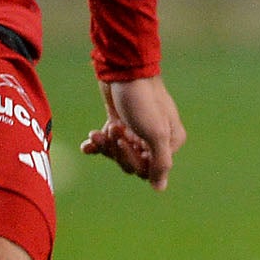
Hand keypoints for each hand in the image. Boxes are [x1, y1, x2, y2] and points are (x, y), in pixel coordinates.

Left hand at [82, 75, 184, 189]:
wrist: (124, 70)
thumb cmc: (143, 101)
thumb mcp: (155, 133)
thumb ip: (160, 163)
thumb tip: (159, 189)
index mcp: (170, 142)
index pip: (148, 169)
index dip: (131, 158)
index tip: (123, 139)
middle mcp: (156, 139)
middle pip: (132, 162)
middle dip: (116, 149)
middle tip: (113, 130)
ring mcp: (137, 131)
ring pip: (118, 152)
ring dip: (105, 145)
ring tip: (97, 131)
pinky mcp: (120, 121)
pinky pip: (108, 142)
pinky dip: (97, 144)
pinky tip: (88, 143)